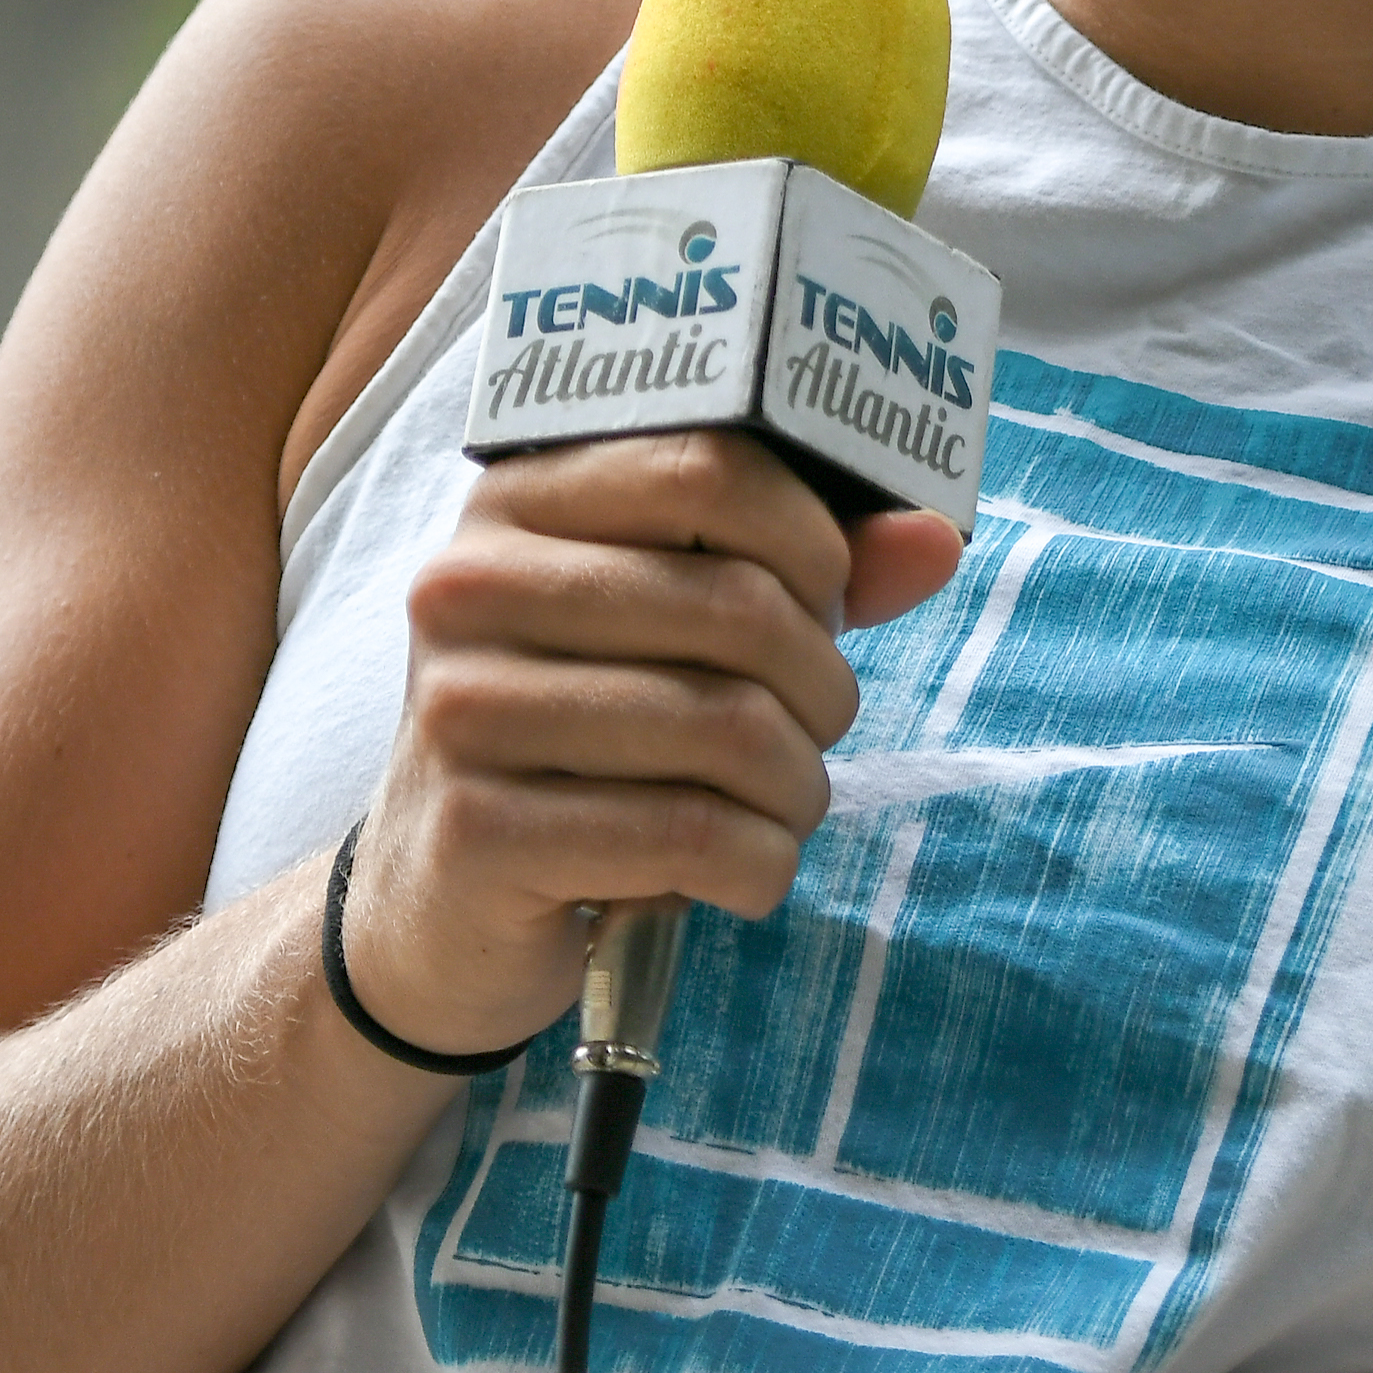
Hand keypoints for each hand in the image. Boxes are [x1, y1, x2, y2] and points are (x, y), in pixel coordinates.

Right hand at [330, 431, 964, 1063]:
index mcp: (517, 503)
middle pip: (741, 606)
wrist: (437, 905)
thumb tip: (935, 540)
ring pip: (729, 728)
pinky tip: (738, 875)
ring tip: (778, 808)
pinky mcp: (476, 831)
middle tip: (812, 733)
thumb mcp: (676, 637)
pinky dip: (758, 868)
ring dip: (797, 791)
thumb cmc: (585, 743)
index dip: (815, 543)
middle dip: (822, 689)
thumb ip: (803, 575)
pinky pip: (691, 837)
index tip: (823, 603)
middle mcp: (468, 587)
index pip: (715, 467)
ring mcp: (461, 709)